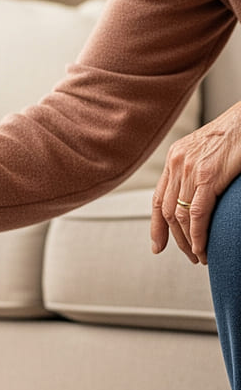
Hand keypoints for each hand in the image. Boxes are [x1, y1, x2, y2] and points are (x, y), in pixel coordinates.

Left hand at [151, 101, 240, 264]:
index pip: (158, 199)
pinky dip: (198, 235)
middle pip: (167, 211)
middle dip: (175, 239)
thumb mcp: (211, 151)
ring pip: (180, 216)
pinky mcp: (208, 175)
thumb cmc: (239, 133)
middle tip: (188, 255)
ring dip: (188, 241)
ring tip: (199, 256)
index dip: (157, 226)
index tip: (158, 246)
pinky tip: (202, 248)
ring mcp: (190, 169)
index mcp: (175, 157)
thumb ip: (198, 171)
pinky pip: (196, 213)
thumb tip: (197, 194)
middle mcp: (176, 163)